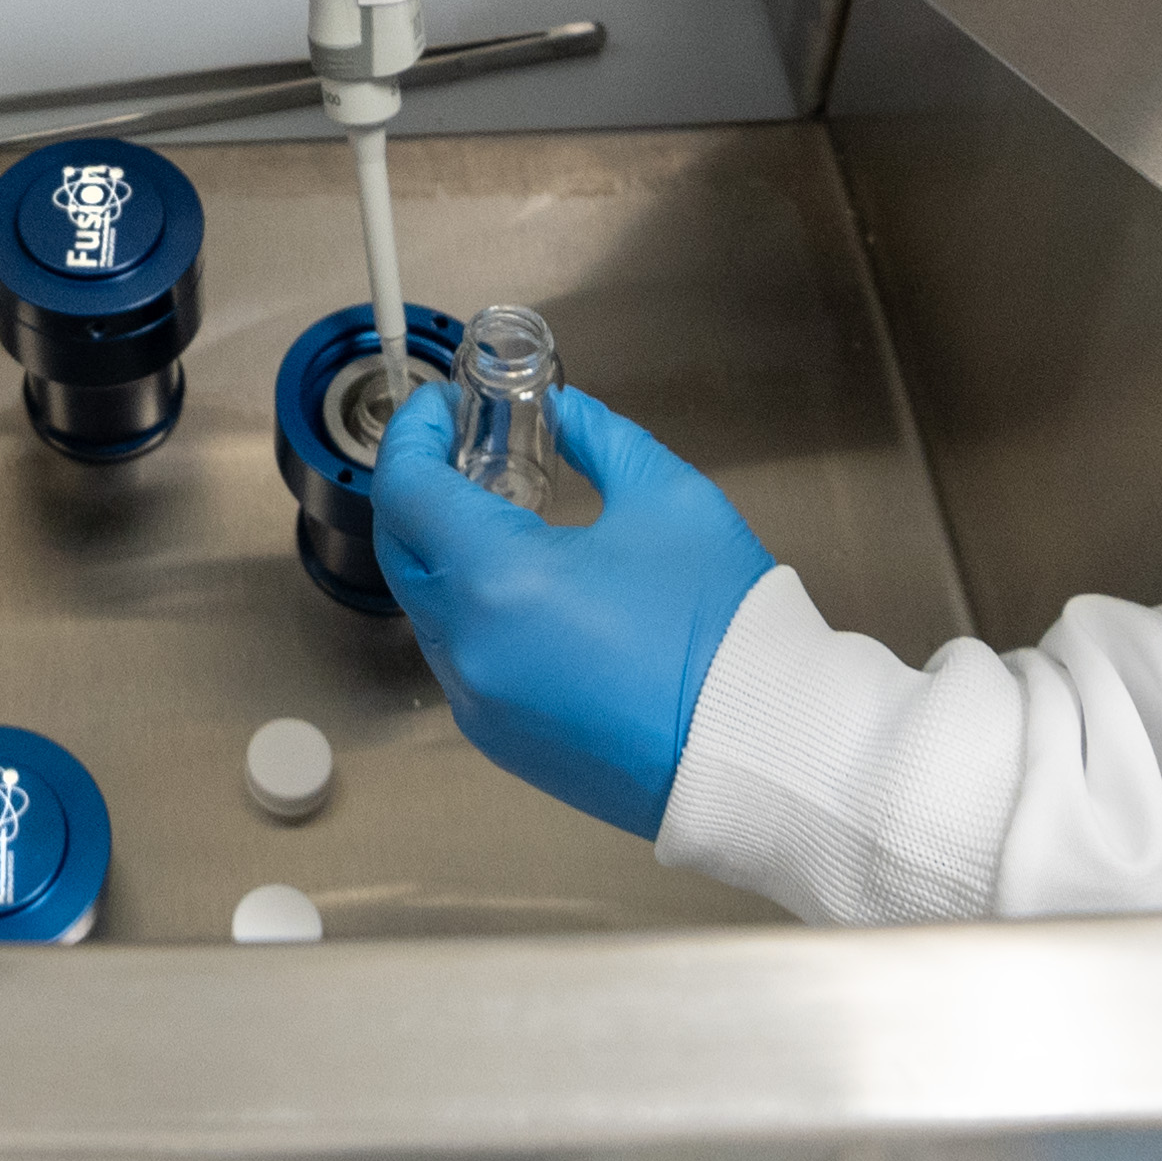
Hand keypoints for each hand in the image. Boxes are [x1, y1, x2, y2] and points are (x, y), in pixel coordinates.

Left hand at [368, 382, 779, 838]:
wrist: (760, 753)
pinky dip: (473, 612)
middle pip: (401, 549)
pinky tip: (528, 588)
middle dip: (419, 489)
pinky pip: (461, 660)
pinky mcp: (501, 742)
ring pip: (428, 608)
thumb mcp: (667, 499)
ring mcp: (479, 704)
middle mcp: (469, 650)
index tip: (443, 406)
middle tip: (464, 449)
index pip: (405, 490)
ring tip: (504, 513)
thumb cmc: (724, 631)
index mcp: (497, 581)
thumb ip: (599, 440)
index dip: (415, 434)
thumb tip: (563, 413)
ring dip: (447, 554)